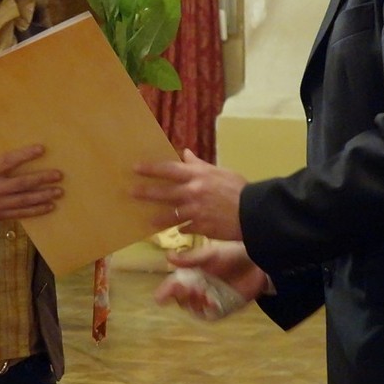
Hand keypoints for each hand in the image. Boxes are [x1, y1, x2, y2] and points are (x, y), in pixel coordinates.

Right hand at [0, 145, 62, 222]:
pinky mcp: (0, 215)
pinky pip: (21, 214)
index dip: (24, 155)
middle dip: (41, 179)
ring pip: (24, 200)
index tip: (42, 149)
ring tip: (59, 192)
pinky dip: (36, 210)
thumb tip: (22, 156)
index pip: (7, 161)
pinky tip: (50, 206)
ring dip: (43, 196)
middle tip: (58, 175)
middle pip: (21, 183)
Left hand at [132, 148, 246, 240]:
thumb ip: (199, 165)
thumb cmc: (239, 189)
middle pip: (163, 193)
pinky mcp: (200, 227)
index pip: (168, 169)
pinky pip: (185, 228)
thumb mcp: (220, 172)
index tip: (135, 168)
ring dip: (157, 218)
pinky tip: (178, 230)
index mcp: (198, 176)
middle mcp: (193, 192)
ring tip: (147, 221)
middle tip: (130, 192)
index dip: (150, 169)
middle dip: (145, 193)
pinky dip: (182, 229)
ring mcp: (195, 211)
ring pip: (170, 215)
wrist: (253, 213)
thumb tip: (185, 153)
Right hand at [155, 241, 267, 315]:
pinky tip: (211, 301)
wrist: (259, 262)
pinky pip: (211, 315)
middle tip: (190, 288)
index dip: (166, 291)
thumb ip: (191, 258)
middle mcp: (200, 288)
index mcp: (193, 274)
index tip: (160, 298)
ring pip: (194, 309)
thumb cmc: (233, 254)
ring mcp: (212, 299)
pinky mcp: (225, 307)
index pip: (174, 285)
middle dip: (182, 296)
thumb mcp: (211, 253)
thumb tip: (168, 256)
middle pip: (182, 299)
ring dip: (194, 304)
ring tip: (202, 293)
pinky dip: (208, 311)